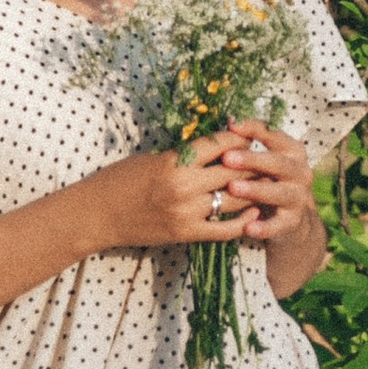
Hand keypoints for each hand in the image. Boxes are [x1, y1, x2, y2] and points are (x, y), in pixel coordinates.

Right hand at [77, 124, 313, 254]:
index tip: (252, 134)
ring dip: (254, 192)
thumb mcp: (152, 157)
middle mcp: (184, 186)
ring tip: (269, 184)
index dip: (240, 138)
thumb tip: (216, 148)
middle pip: (234, 171)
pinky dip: (242, 222)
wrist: (97, 215)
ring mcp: (186, 212)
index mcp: (175, 161)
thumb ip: (184, 155)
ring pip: (234, 199)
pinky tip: (254, 215)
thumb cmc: (119, 179)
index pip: (219, 144)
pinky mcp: (185, 234)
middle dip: (255, 164)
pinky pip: (223, 229)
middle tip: (270, 159)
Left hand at [210, 121, 316, 251]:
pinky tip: (247, 227)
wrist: (293, 220)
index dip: (255, 130)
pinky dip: (264, 227)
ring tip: (233, 188)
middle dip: (253, 160)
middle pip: (278, 163)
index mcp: (293, 152)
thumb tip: (230, 122)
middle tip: (227, 158)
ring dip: (256, 190)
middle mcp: (300, 173)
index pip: (275, 136)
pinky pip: (278, 225)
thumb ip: (250, 142)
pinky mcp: (293, 222)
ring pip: (279, 193)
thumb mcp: (264, 160)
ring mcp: (299, 198)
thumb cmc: (271, 181)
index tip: (232, 125)